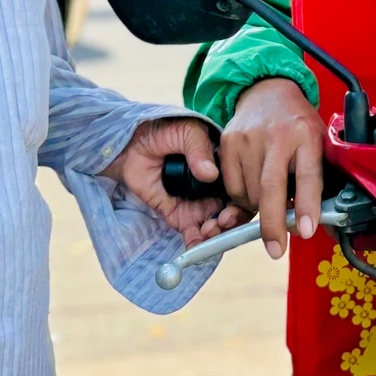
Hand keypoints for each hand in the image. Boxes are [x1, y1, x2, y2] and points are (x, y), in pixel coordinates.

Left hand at [101, 118, 239, 245]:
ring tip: (208, 231)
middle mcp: (215, 189)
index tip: (235, 207)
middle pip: (232, 211)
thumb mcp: (186, 131)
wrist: (132, 143)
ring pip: (216, 226)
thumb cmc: (163, 130)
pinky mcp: (179, 215)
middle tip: (222, 223)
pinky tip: (195, 246)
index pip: (242, 188)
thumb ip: (198, 149)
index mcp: (224, 167)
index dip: (243, 201)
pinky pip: (192, 233)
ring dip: (216, 235)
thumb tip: (211, 173)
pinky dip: (196, 244)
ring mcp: (198, 204)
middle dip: (231, 222)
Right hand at [221, 79, 323, 259]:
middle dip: (273, 225)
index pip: (308, 175)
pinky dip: (242, 198)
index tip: (306, 230)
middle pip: (271, 188)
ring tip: (270, 200)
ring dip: (259, 209)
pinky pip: (232, 186)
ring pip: (250, 192)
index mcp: (307, 135)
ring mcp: (249, 138)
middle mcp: (277, 135)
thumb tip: (318, 226)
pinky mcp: (229, 141)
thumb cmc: (297, 126)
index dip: (307, 206)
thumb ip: (318, 181)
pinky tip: (253, 188)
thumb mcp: (318, 145)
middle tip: (276, 249)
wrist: (267, 92)